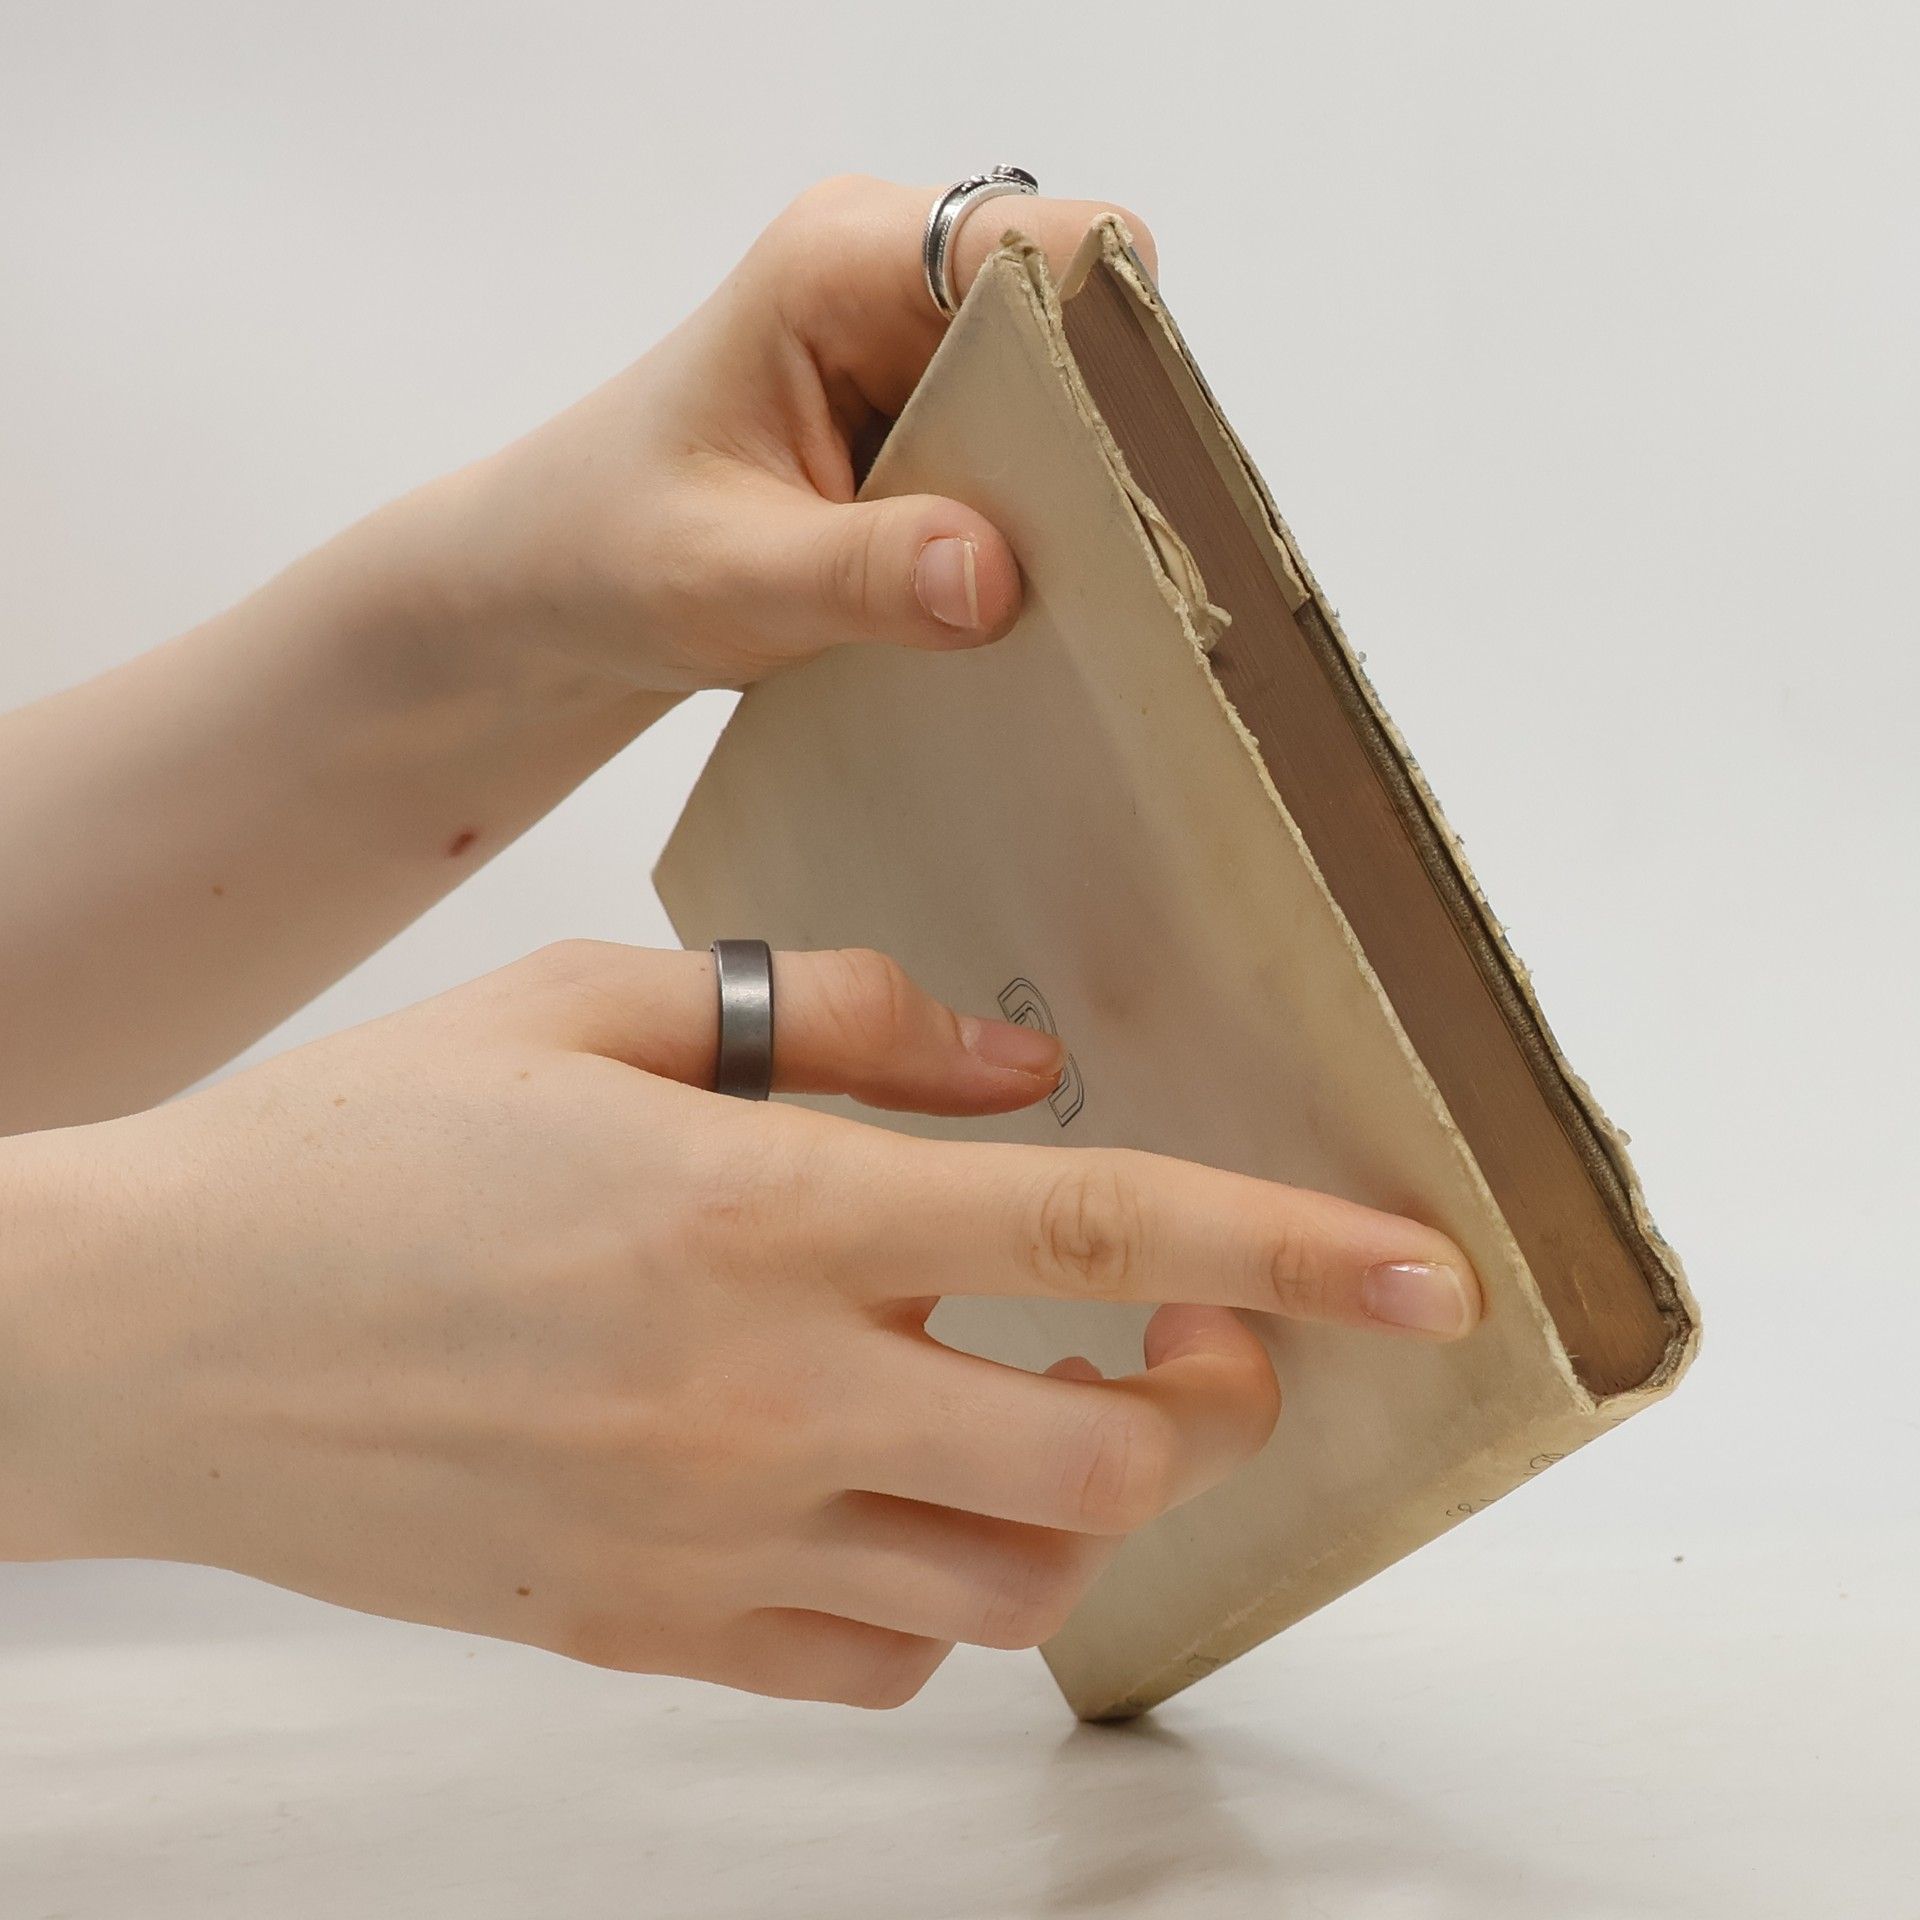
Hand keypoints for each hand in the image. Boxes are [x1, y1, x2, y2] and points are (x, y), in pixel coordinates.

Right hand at [0, 942, 1476, 1707]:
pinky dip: (935, 1591)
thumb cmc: (365, 1146)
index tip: (1430, 1276)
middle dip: (1210, 1407)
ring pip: (1012, 1581)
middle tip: (1202, 1345)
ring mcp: (712, 1537)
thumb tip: (1005, 1062)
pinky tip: (885, 1500)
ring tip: (1040, 1412)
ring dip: (1078, 1501)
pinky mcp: (648, 1633)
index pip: (1100, 1226)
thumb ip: (832, 1021)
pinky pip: (875, 1661)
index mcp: (765, 1206)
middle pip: (1104, 1456)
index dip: (1291, 1245)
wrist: (159, 1333)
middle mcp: (766, 1390)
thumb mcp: (595, 1011)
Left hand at [413, 174, 1158, 693]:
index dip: (1108, 344)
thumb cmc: (606, 551)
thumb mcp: (728, 577)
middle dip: (1096, 440)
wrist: (553, 586)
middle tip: (1094, 568)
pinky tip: (1002, 591)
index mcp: (839, 261)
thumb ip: (863, 575)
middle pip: (1073, 322)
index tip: (1127, 474)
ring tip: (1043, 591)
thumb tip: (996, 574)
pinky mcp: (922, 416)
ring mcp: (911, 347)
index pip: (1041, 246)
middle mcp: (889, 277)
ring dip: (1064, 496)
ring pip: (1061, 397)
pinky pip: (1025, 453)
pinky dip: (1031, 525)